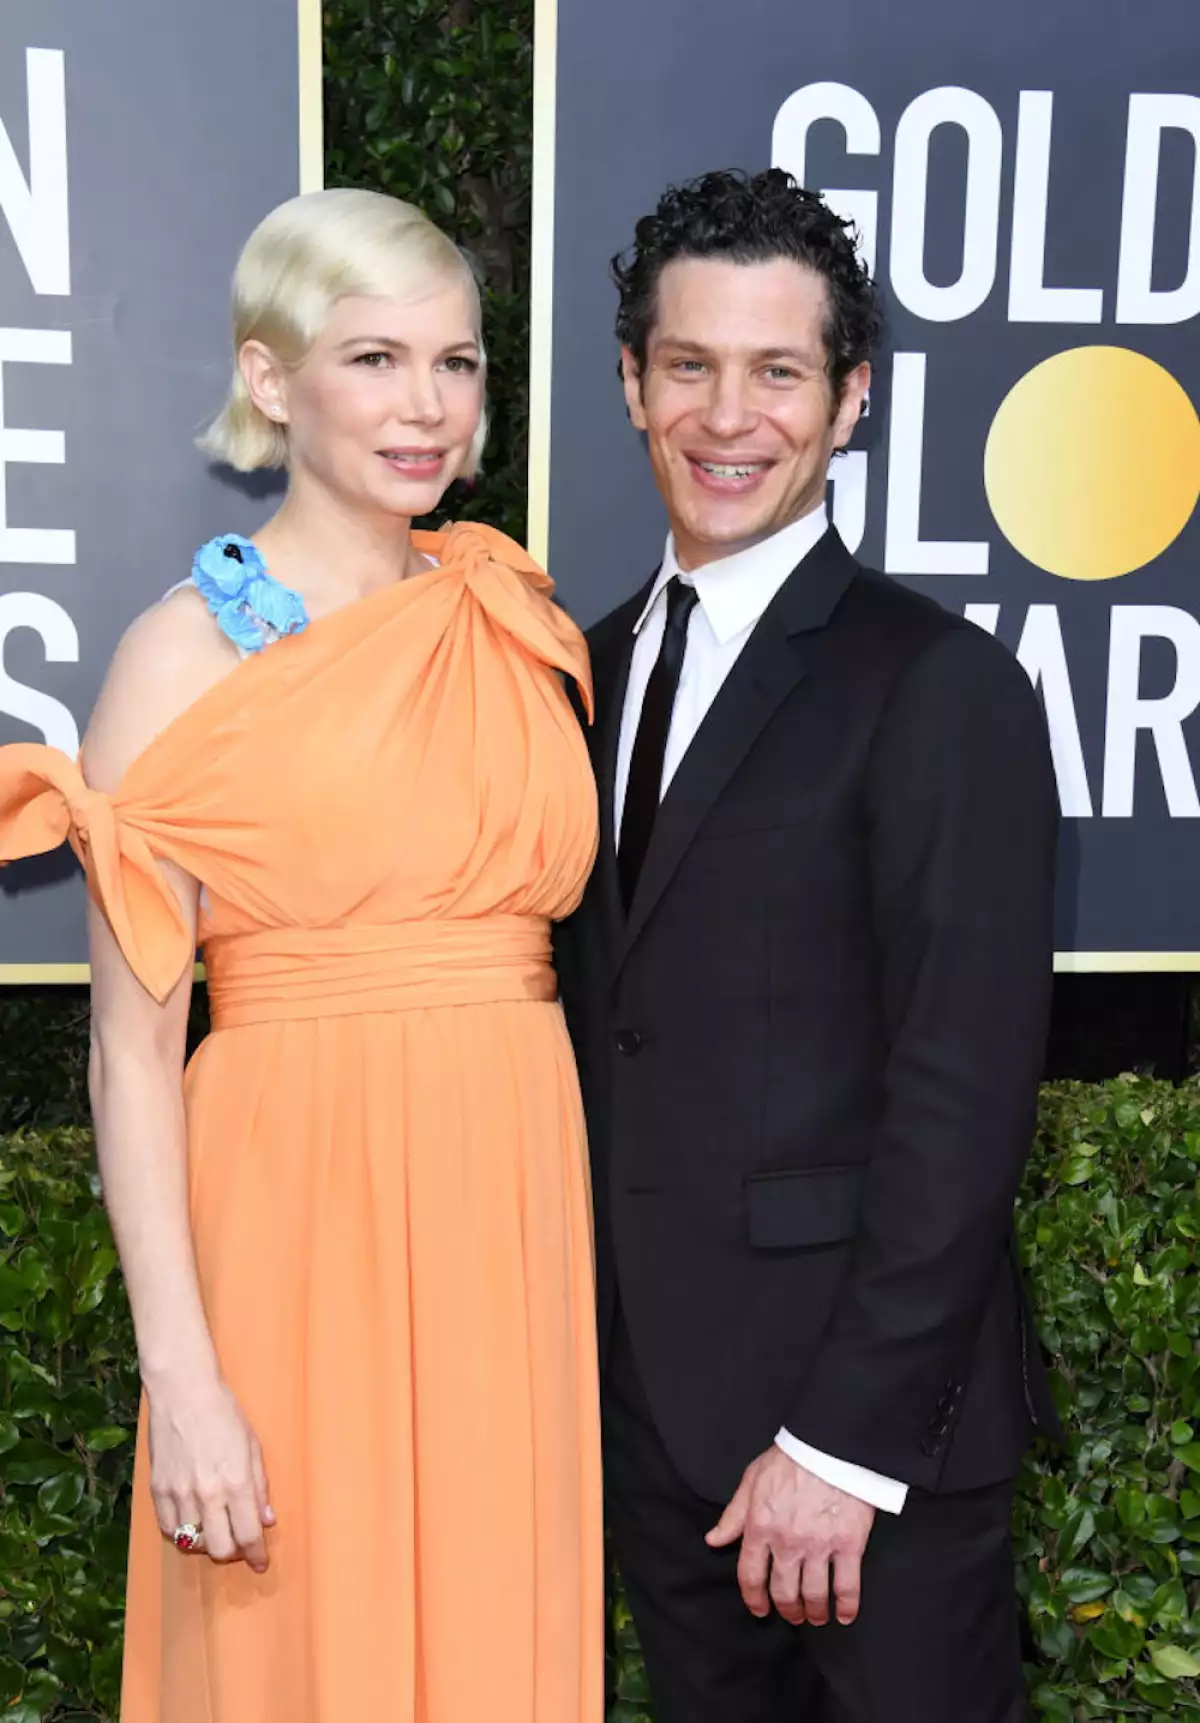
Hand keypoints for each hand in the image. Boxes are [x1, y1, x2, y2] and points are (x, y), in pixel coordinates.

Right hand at [147, 1372, 275, 1572]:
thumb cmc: (223, 1414)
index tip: (260, 1562)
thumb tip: (266, 1520)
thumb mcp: (253, 1447)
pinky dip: (183, 1533)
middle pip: (220, 1549)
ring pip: (193, 1543)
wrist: (183, 1392)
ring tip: (216, 1527)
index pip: (248, 1535)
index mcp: (236, 1482)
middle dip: (233, 1553)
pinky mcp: (158, 1490)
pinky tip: (192, 1521)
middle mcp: (207, 1494)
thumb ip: (259, 1487)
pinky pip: (169, 1530)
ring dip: (207, 1542)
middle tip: (239, 1544)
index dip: (256, 1554)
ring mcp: (179, 1494)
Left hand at [706, 1446, 873, 1626]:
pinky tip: (844, 1615)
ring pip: (814, 1595)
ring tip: (816, 1616)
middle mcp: (787, 1542)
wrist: (830, 1444)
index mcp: (760, 1526)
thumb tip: (713, 1540)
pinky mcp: (849, 1544)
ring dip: (814, 1612)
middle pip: (784, 1592)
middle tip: (793, 1615)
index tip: (759, 1609)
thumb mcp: (752, 1480)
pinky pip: (847, 1586)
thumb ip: (733, 1515)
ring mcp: (819, 1545)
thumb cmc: (790, 1458)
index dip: (753, 1599)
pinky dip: (846, 1607)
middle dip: (787, 1610)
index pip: (750, 1576)